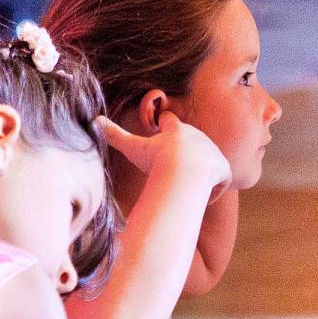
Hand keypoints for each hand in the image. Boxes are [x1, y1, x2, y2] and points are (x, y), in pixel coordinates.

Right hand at [97, 112, 230, 192]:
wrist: (182, 174)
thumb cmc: (156, 161)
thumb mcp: (132, 148)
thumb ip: (114, 135)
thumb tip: (94, 120)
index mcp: (175, 130)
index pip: (169, 121)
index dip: (165, 125)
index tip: (161, 129)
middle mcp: (197, 136)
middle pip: (191, 140)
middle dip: (185, 150)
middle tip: (175, 165)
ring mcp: (212, 151)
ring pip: (207, 160)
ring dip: (200, 171)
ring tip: (189, 186)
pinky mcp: (223, 168)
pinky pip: (221, 179)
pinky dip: (214, 189)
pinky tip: (203, 198)